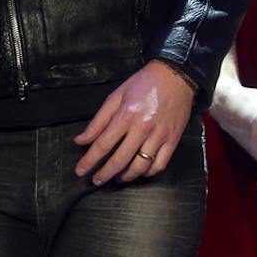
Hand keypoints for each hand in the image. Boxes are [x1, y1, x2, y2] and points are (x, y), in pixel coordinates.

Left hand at [75, 59, 195, 183]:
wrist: (175, 76)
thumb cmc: (145, 84)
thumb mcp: (116, 96)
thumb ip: (98, 120)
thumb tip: (82, 139)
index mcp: (126, 115)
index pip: (103, 145)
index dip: (89, 160)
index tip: (81, 170)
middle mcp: (143, 128)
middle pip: (120, 160)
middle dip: (105, 174)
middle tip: (97, 179)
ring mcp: (159, 135)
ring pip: (140, 166)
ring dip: (126, 176)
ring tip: (118, 177)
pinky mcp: (172, 139)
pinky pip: (160, 164)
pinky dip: (148, 172)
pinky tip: (140, 171)